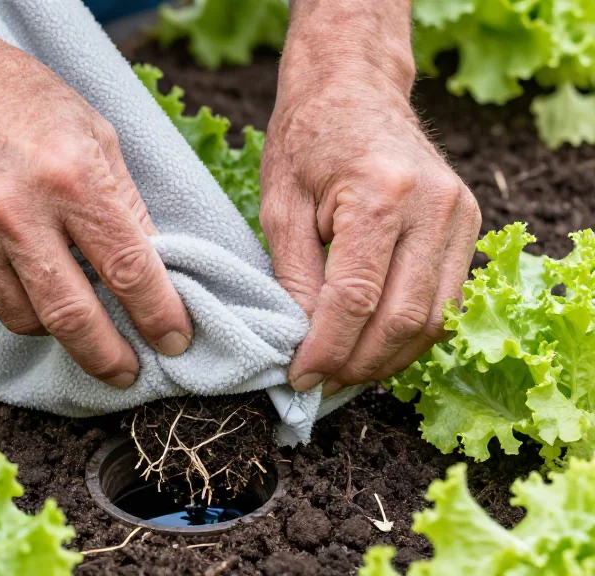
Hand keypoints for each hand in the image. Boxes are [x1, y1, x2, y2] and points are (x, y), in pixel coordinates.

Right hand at [0, 0, 193, 387]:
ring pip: (23, 320)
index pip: (129, 271)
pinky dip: (9, 298)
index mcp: (71, 179)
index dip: (160, 317)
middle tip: (126, 372)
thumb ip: (122, 202)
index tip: (175, 341)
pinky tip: (18, 273)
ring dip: (55, 326)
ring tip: (69, 307)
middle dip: (109, 359)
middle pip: (73, 319)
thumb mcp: (93, 131)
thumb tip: (150, 267)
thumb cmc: (17, 97)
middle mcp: (16, 214)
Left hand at [262, 1, 480, 395]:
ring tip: (344, 374)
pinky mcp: (470, 224)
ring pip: (436, 318)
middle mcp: (433, 207)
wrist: (354, 89)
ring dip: (389, 358)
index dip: (327, 349)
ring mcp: (461, 215)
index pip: (356, 299)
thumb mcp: (279, 207)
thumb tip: (301, 344)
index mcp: (380, 196)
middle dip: (358, 363)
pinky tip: (374, 346)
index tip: (299, 378)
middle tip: (319, 384)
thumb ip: (294, 278)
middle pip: (404, 318)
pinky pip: (447, 299)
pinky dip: (411, 333)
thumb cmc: (306, 141)